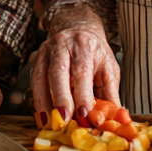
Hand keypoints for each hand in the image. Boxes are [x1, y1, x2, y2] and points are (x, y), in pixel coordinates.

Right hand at [30, 3, 119, 125]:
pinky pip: (34, 80)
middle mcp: (63, 45)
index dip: (82, 93)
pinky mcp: (37, 59)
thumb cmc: (95, 53)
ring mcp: (47, 51)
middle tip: (64, 120)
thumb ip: (111, 93)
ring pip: (41, 76)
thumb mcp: (109, 68)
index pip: (82, 71)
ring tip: (47, 122)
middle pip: (58, 72)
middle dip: (60, 97)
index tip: (84, 114)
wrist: (77, 28)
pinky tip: (41, 115)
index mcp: (84, 45)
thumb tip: (117, 119)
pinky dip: (37, 99)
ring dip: (43, 101)